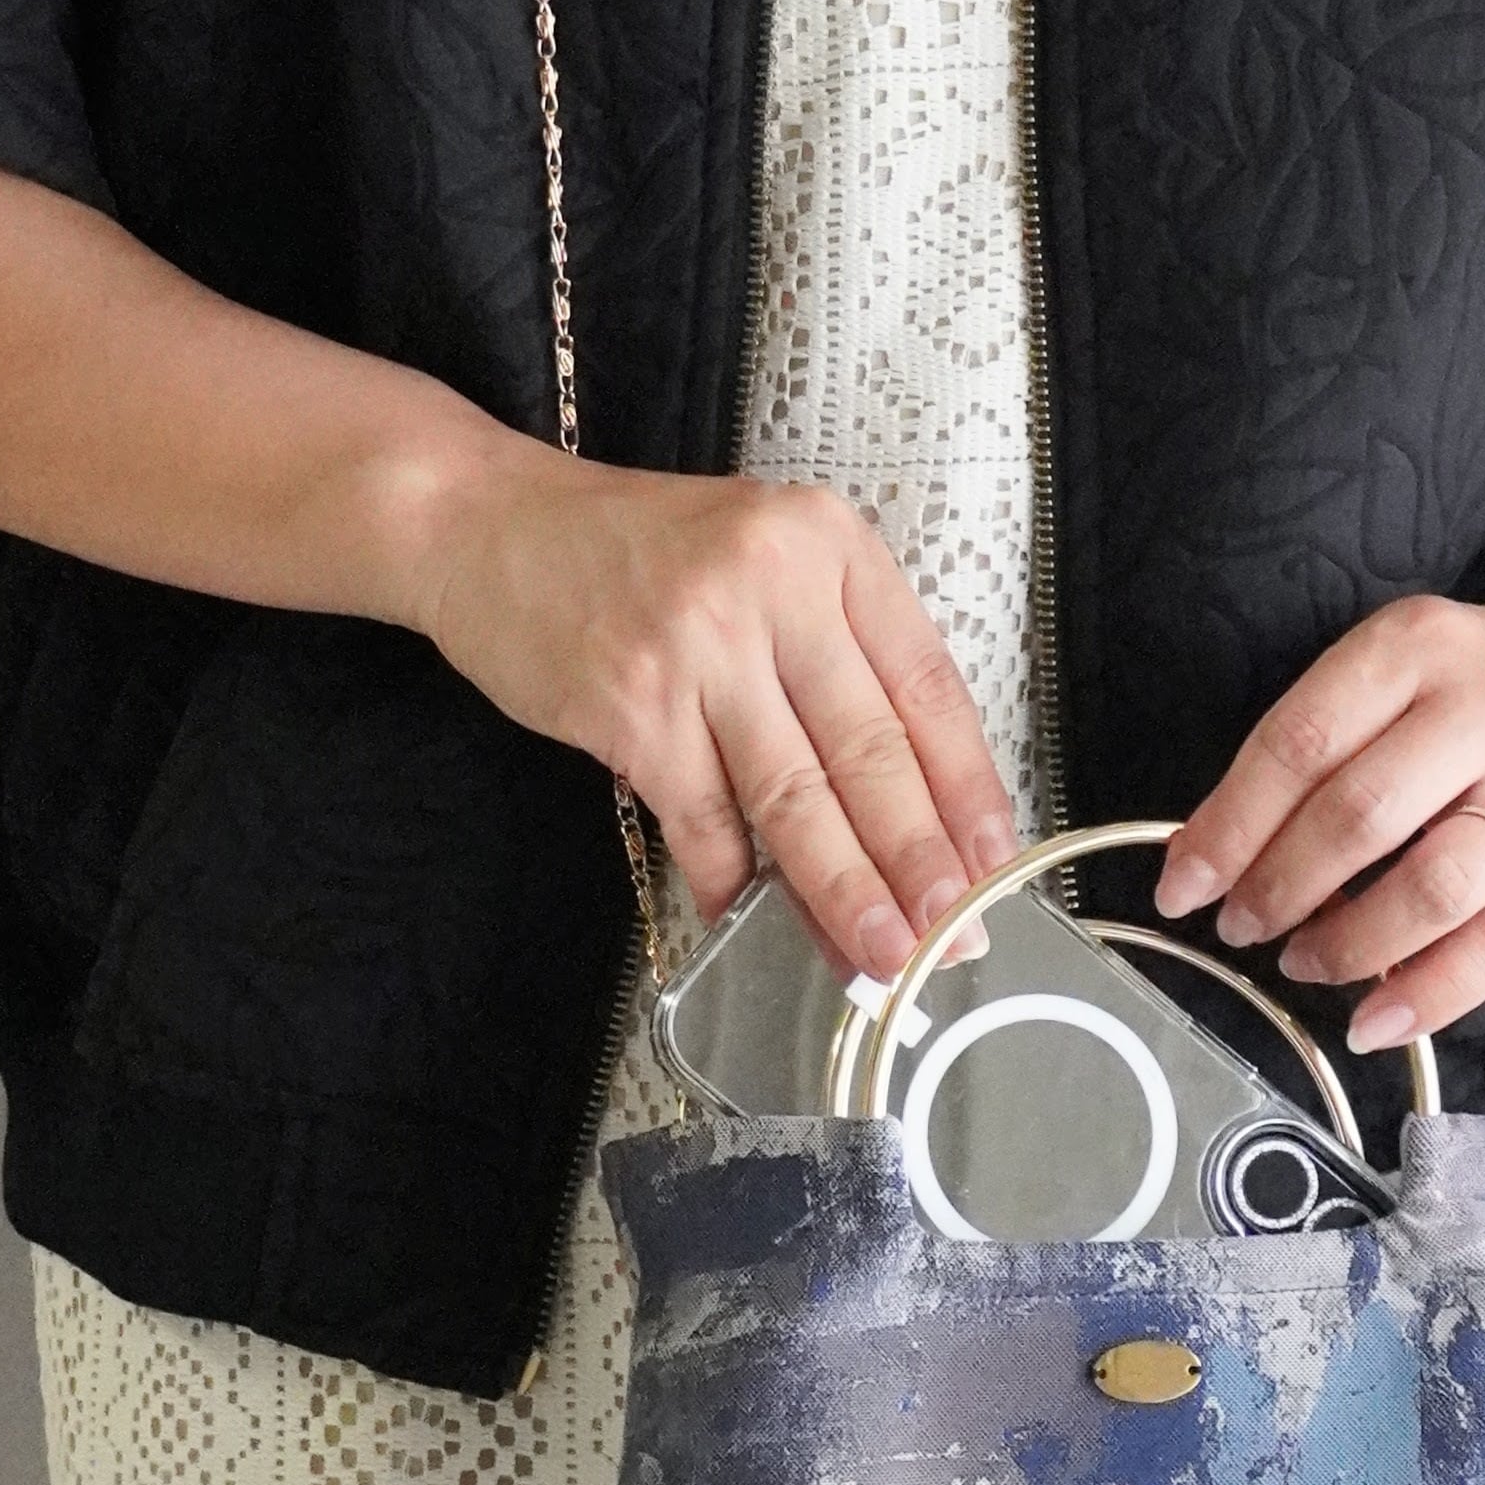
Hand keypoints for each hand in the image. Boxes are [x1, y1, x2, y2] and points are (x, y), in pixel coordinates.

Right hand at [413, 443, 1020, 973]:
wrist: (489, 525)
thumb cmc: (639, 556)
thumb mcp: (765, 563)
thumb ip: (837, 660)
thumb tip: (909, 812)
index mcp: (828, 546)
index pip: (926, 686)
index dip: (968, 788)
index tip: (995, 863)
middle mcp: (771, 585)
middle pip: (870, 752)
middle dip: (918, 863)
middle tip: (952, 940)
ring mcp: (698, 645)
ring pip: (796, 799)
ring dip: (842, 894)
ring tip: (879, 960)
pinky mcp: (632, 705)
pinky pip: (703, 820)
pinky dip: (732, 883)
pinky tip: (755, 924)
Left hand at [1152, 576, 1484, 1047]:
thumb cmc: (1470, 693)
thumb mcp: (1389, 676)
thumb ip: (1311, 752)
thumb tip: (1209, 861)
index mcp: (1415, 648)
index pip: (1300, 744)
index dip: (1229, 826)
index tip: (1183, 887)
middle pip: (1360, 818)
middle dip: (1280, 889)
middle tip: (1243, 928)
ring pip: (1431, 888)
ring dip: (1347, 945)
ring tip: (1303, 963)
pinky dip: (1424, 998)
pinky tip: (1373, 1023)